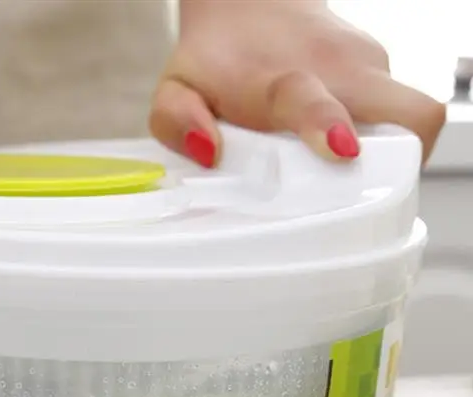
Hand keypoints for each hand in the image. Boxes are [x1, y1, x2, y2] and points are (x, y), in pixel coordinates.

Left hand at [150, 0, 445, 166]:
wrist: (247, 3)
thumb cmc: (216, 60)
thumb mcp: (178, 89)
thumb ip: (177, 121)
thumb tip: (209, 153)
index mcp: (281, 81)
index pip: (315, 100)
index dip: (331, 126)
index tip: (341, 151)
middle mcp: (338, 70)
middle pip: (408, 113)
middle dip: (400, 159)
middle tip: (364, 189)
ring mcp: (367, 68)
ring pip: (409, 117)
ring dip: (390, 154)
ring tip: (341, 172)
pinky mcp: (380, 71)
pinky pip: (397, 115)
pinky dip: (378, 140)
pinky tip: (336, 149)